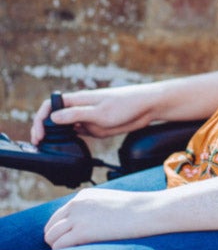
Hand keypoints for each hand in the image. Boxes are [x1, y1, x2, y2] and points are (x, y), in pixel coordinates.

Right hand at [30, 84, 159, 144]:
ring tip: (50, 149)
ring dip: (57, 137)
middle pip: (55, 118)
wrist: (147, 107)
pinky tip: (69, 148)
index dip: (40, 119)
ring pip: (66, 128)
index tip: (38, 134)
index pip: (50, 106)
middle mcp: (80, 108)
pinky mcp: (95, 127)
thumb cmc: (125, 104)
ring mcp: (87, 118)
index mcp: (78, 100)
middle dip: (45, 130)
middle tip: (40, 145)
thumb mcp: (99, 112)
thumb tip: (53, 117)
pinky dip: (71, 141)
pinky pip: (78, 134)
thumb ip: (76, 115)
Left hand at [44, 187, 163, 248]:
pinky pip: (59, 246)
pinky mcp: (82, 231)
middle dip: (56, 240)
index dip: (61, 231)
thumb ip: (96, 211)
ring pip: (51, 237)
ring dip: (58, 248)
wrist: (149, 211)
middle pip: (51, 226)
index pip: (58, 215)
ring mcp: (78, 217)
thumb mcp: (111, 204)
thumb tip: (92, 227)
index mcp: (83, 196)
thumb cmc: (137, 211)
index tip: (69, 242)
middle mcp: (76, 204)